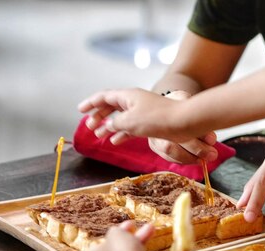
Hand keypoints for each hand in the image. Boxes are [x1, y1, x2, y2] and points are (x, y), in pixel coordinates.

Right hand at [78, 88, 217, 161]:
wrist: (184, 122)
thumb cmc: (156, 119)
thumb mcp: (130, 121)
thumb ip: (115, 123)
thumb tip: (108, 126)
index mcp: (127, 96)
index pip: (104, 96)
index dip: (91, 103)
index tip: (80, 110)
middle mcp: (134, 101)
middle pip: (111, 105)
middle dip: (99, 115)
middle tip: (90, 126)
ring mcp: (142, 111)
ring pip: (121, 117)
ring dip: (109, 126)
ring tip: (99, 135)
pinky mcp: (150, 122)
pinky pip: (130, 126)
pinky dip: (122, 132)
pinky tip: (116, 141)